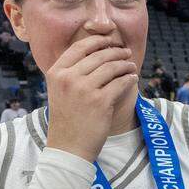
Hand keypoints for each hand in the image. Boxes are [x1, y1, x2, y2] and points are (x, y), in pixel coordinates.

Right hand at [45, 35, 139, 162]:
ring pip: (111, 67)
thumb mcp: (59, 91)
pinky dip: (129, 79)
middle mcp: (69, 78)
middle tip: (126, 53)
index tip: (110, 41)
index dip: (98, 41)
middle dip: (116, 52)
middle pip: (98, 56)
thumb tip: (93, 54)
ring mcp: (84, 89)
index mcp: (56, 73)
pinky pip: (120, 83)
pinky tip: (132, 79)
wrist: (68, 146)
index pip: (79, 47)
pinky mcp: (100, 101)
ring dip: (125, 64)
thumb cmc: (66, 119)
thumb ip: (71, 73)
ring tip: (131, 66)